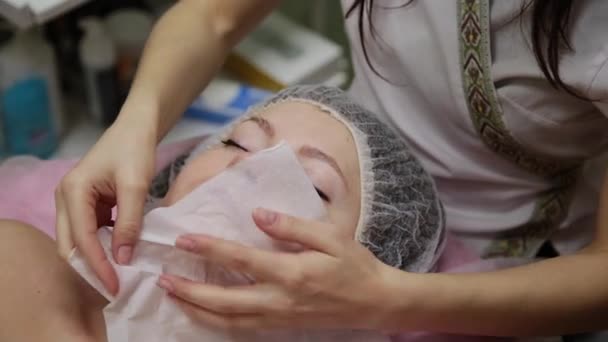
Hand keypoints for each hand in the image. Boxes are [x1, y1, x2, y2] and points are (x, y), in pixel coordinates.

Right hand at [56, 117, 156, 294]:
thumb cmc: (135, 150)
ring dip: (95, 258)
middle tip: (114, 288)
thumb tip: (123, 258)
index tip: (115, 286)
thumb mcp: (136, 186)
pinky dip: (103, 246)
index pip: (81, 238)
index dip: (97, 265)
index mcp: (73, 191)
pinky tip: (120, 255)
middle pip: (70, 244)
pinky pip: (90, 232)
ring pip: (78, 241)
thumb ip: (129, 222)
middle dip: (90, 267)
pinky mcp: (86, 204)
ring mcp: (74, 202)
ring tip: (118, 276)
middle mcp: (65, 198)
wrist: (137, 128)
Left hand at [157, 208, 401, 330]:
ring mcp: (279, 318)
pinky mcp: (282, 327)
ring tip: (174, 296)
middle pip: (224, 301)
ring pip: (228, 321)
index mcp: (291, 273)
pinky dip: (217, 322)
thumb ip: (292, 227)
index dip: (210, 248)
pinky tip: (204, 312)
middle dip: (190, 290)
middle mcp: (279, 301)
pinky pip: (242, 328)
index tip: (184, 238)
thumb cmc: (355, 265)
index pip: (241, 260)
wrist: (375, 302)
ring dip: (197, 310)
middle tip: (163, 278)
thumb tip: (259, 215)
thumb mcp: (330, 237)